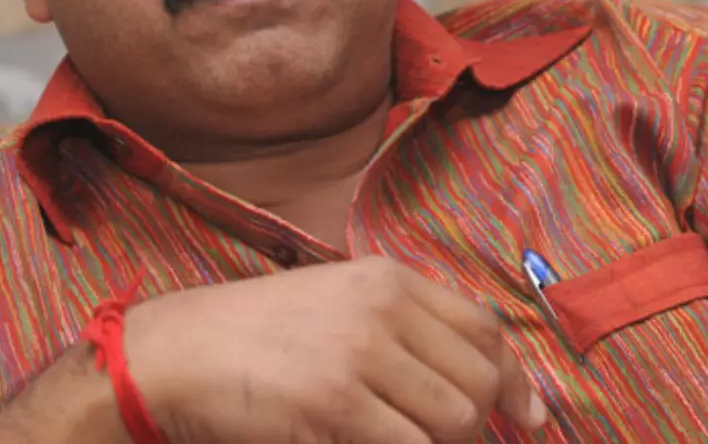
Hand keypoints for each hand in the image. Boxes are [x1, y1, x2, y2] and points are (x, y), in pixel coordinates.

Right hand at [123, 256, 548, 442]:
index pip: (486, 329)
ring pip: (452, 422)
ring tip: (394, 440)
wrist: (176, 353)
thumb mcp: (336, 304)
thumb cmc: (255, 336)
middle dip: (475, 425)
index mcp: (388, 279)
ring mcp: (360, 355)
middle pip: (477, 381)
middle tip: (439, 441)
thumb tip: (482, 386)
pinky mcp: (335, 403)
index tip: (530, 419)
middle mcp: (383, 307)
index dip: (515, 381)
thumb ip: (402, 329)